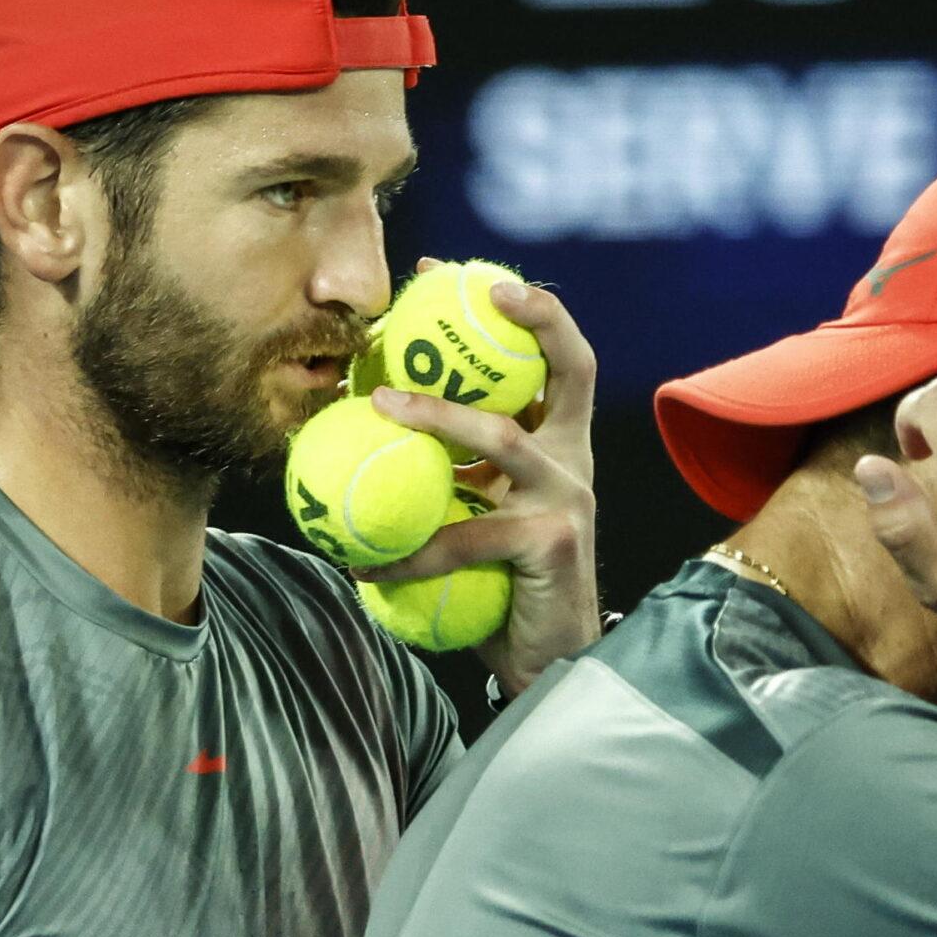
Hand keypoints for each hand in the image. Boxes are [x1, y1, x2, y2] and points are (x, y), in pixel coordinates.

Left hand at [357, 259, 599, 692]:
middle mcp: (573, 460)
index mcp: (560, 444)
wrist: (545, 661)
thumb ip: (450, 470)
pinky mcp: (552, 541)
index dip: (523, 308)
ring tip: (377, 405)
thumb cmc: (501, 583)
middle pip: (569, 368)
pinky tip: (363, 563)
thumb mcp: (476, 512)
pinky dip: (410, 551)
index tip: (458, 274)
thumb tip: (365, 422)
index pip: (559, 358)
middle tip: (461, 293)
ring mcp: (569, 498)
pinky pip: (464, 535)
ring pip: (501, 438)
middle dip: (528, 319)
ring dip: (436, 415)